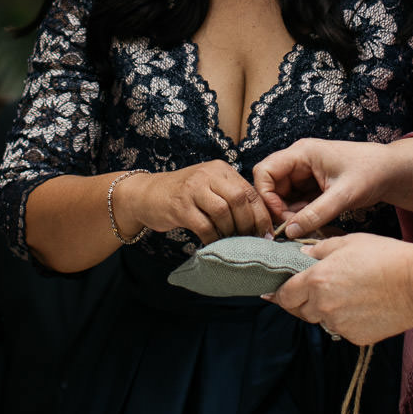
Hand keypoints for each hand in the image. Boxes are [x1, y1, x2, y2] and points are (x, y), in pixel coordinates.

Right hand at [116, 161, 271, 245]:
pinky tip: (213, 244)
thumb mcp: (209, 187)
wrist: (145, 194)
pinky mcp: (180, 206)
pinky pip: (204, 226)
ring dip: (231, 232)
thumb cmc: (183, 195)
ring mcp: (193, 189)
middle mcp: (208, 174)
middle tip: (250, 241)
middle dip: (249, 224)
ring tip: (232, 242)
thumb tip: (260, 224)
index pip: (250, 191)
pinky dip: (212, 238)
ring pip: (224, 212)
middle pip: (239, 199)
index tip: (267, 233)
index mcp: (221, 169)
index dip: (261, 215)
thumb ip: (231, 198)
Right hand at [253, 137, 412, 237]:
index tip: (280, 216)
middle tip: (291, 228)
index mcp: (302, 153)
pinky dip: (299, 215)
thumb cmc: (371, 173)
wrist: (392, 172)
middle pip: (271, 185)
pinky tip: (310, 226)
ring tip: (303, 228)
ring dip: (288, 214)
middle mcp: (299, 161)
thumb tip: (289, 232)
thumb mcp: (344, 195)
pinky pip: (296, 202)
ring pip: (282, 196)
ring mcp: (305, 174)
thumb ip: (316, 213)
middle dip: (277, 208)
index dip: (266, 195)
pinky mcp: (313, 186)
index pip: (265, 171)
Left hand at [264, 232, 412, 344]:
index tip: (269, 293)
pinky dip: (345, 319)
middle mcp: (323, 306)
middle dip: (300, 301)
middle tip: (310, 290)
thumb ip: (320, 250)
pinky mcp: (356, 337)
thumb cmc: (385, 257)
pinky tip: (361, 305)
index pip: (285, 294)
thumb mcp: (348, 242)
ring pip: (321, 320)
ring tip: (345, 293)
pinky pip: (341, 328)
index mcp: (317, 280)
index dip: (276, 293)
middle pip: (300, 310)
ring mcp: (339, 324)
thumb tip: (302, 255)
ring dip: (324, 310)